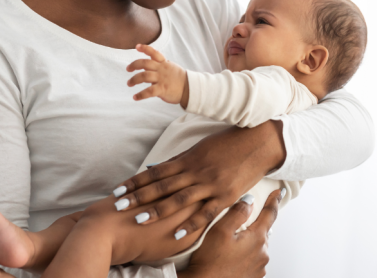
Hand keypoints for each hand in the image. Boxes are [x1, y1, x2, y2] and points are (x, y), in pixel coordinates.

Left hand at [113, 120, 285, 238]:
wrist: (258, 142)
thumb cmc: (228, 142)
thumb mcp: (201, 147)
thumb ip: (179, 160)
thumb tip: (156, 168)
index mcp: (188, 159)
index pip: (155, 172)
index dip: (135, 182)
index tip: (117, 191)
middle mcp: (196, 171)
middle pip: (162, 186)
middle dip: (138, 197)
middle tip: (118, 206)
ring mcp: (210, 184)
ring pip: (179, 199)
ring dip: (157, 210)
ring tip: (139, 220)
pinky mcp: (226, 196)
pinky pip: (206, 213)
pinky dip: (191, 225)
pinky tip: (177, 235)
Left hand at [127, 44, 188, 106]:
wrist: (190, 89)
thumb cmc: (179, 79)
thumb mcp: (171, 68)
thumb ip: (159, 66)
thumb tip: (147, 68)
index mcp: (164, 63)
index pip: (154, 53)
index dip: (145, 48)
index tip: (137, 47)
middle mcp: (162, 69)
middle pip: (145, 63)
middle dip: (134, 65)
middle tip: (128, 69)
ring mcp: (162, 79)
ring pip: (144, 76)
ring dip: (134, 80)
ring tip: (129, 83)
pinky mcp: (162, 89)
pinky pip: (148, 91)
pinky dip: (140, 95)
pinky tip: (135, 97)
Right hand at [179, 190, 281, 277]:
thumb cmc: (210, 261)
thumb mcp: (220, 230)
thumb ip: (237, 213)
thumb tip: (249, 201)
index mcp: (257, 238)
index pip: (270, 214)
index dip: (274, 201)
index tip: (279, 192)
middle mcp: (263, 253)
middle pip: (262, 232)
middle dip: (254, 225)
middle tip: (239, 225)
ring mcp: (259, 267)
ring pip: (257, 247)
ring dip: (249, 242)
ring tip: (231, 244)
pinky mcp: (253, 277)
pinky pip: (253, 260)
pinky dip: (246, 255)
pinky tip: (232, 257)